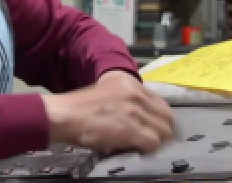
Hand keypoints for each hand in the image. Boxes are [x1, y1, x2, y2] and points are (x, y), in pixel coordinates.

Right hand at [40, 70, 174, 154]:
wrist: (64, 115)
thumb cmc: (79, 109)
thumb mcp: (106, 93)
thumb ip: (126, 101)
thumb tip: (142, 120)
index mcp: (129, 82)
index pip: (160, 102)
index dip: (159, 118)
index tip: (154, 127)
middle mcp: (135, 93)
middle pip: (167, 117)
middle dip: (162, 131)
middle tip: (152, 141)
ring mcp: (135, 110)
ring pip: (163, 132)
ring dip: (155, 142)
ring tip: (142, 146)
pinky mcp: (132, 128)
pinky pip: (153, 143)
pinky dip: (147, 150)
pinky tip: (137, 150)